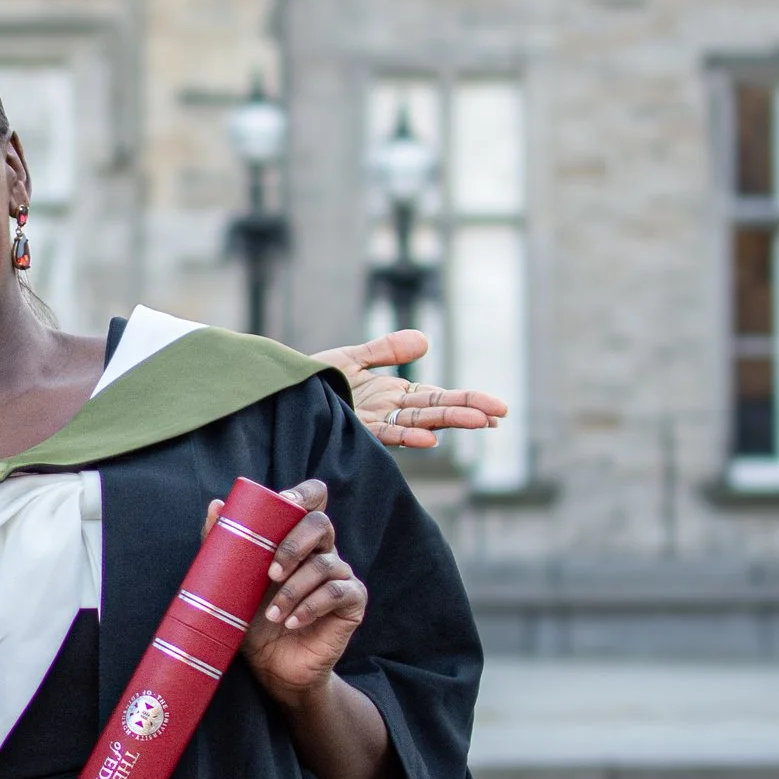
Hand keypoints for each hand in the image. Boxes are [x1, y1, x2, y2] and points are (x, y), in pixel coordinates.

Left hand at [211, 479, 366, 702]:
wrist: (272, 668)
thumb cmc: (251, 621)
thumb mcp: (232, 584)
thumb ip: (224, 545)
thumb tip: (216, 505)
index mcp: (295, 539)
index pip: (312, 498)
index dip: (303, 493)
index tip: (282, 501)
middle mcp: (322, 551)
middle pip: (321, 523)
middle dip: (293, 545)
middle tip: (269, 573)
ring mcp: (340, 575)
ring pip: (325, 564)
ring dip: (294, 589)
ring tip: (273, 614)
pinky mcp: (352, 602)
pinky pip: (338, 592)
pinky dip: (311, 606)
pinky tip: (291, 622)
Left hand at [313, 330, 508, 447]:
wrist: (278, 392)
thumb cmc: (312, 380)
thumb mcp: (353, 357)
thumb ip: (386, 349)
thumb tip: (425, 340)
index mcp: (394, 395)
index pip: (439, 398)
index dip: (468, 402)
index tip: (497, 409)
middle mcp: (388, 412)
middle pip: (436, 411)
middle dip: (468, 412)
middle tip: (499, 416)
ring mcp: (373, 423)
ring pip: (418, 423)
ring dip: (448, 423)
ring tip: (479, 423)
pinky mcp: (354, 430)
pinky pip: (385, 434)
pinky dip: (407, 436)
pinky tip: (429, 438)